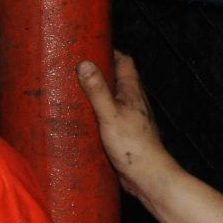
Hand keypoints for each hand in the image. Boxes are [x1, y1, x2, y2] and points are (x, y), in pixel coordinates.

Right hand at [76, 51, 181, 204]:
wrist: (148, 175)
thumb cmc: (133, 145)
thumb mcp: (109, 114)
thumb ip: (97, 90)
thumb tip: (84, 64)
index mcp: (132, 92)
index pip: (125, 62)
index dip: (110, 51)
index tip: (90, 46)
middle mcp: (134, 102)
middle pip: (118, 78)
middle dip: (100, 71)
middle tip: (76, 67)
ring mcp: (130, 118)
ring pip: (114, 98)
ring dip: (98, 92)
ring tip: (75, 90)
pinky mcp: (124, 133)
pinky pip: (110, 115)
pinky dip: (98, 111)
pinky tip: (84, 118)